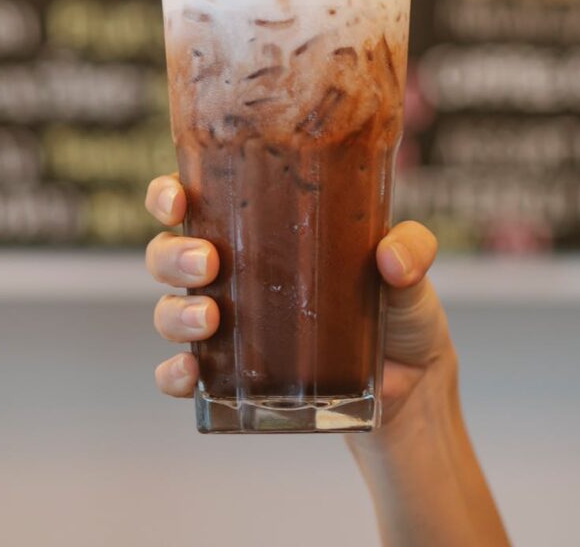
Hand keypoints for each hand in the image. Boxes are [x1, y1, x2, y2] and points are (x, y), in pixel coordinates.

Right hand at [144, 172, 450, 427]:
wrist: (412, 386)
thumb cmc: (399, 307)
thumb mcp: (411, 267)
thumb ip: (411, 248)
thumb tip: (391, 256)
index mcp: (259, 229)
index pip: (195, 198)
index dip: (169, 193)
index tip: (177, 198)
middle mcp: (231, 272)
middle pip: (167, 253)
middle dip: (173, 255)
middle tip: (208, 262)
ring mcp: (228, 327)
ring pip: (168, 311)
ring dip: (176, 313)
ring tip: (209, 318)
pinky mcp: (233, 379)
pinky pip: (183, 376)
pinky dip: (176, 375)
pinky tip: (192, 373)